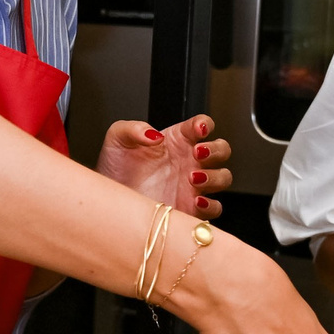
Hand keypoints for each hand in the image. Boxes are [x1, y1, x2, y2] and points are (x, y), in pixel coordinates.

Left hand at [98, 114, 230, 219]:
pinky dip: (211, 204)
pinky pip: (215, 208)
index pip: (203, 125)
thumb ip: (133, 128)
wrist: (110, 199)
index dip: (205, 124)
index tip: (198, 129)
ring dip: (215, 176)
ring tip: (193, 178)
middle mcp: (189, 161)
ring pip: (223, 177)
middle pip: (222, 149)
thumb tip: (154, 135)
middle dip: (216, 150)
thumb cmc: (115, 168)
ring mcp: (193, 186)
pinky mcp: (191, 209)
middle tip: (197, 153)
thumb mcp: (117, 139)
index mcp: (177, 140)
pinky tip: (196, 200)